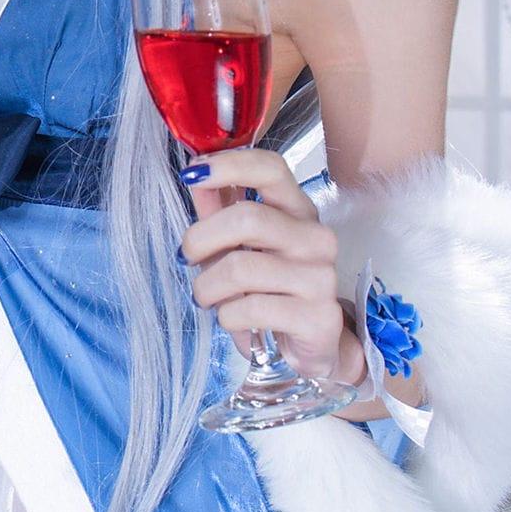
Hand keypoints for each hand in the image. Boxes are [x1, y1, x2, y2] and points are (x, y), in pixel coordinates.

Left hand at [178, 145, 368, 403]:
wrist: (308, 345)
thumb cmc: (268, 289)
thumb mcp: (240, 246)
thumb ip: (219, 210)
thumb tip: (195, 176)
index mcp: (297, 210)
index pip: (271, 169)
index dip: (229, 165)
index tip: (191, 174)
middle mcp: (315, 237)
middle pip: (247, 218)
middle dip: (201, 239)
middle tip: (189, 258)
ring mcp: (321, 276)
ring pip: (241, 268)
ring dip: (208, 287)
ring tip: (208, 296)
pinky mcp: (319, 316)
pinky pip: (250, 308)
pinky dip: (228, 317)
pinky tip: (235, 319)